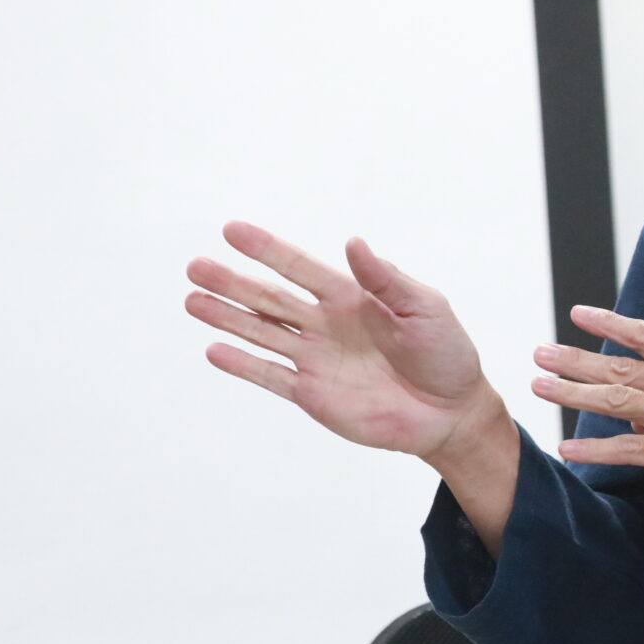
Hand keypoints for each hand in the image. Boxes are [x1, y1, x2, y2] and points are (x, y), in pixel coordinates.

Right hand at [185, 221, 505, 463]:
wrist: (451, 412)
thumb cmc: (446, 353)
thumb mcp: (425, 308)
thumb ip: (386, 280)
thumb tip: (354, 243)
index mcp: (351, 297)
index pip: (300, 267)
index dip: (267, 250)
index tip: (232, 230)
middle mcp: (325, 324)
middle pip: (269, 298)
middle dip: (232, 282)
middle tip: (195, 266)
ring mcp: (315, 359)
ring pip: (262, 333)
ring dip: (227, 318)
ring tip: (192, 300)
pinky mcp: (313, 395)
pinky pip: (271, 377)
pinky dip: (243, 365)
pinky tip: (214, 350)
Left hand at [533, 306, 643, 522]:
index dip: (611, 323)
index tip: (580, 314)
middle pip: (624, 366)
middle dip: (576, 358)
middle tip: (541, 353)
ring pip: (618, 400)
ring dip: (574, 393)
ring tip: (541, 387)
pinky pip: (629, 449)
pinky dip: (595, 449)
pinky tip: (569, 449)